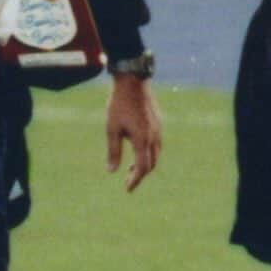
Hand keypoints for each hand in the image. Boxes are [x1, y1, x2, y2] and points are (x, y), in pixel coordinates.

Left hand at [106, 75, 162, 192]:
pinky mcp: (158, 123)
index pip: (142, 168)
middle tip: (127, 180)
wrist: (133, 81)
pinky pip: (157, 144)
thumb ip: (113, 151)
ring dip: (145, 164)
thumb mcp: (112, 129)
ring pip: (156, 155)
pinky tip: (138, 150)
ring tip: (131, 167)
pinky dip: (149, 154)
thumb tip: (111, 171)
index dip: (135, 181)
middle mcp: (154, 137)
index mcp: (142, 140)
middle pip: (151, 164)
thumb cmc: (119, 104)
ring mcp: (158, 129)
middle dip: (140, 175)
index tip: (127, 189)